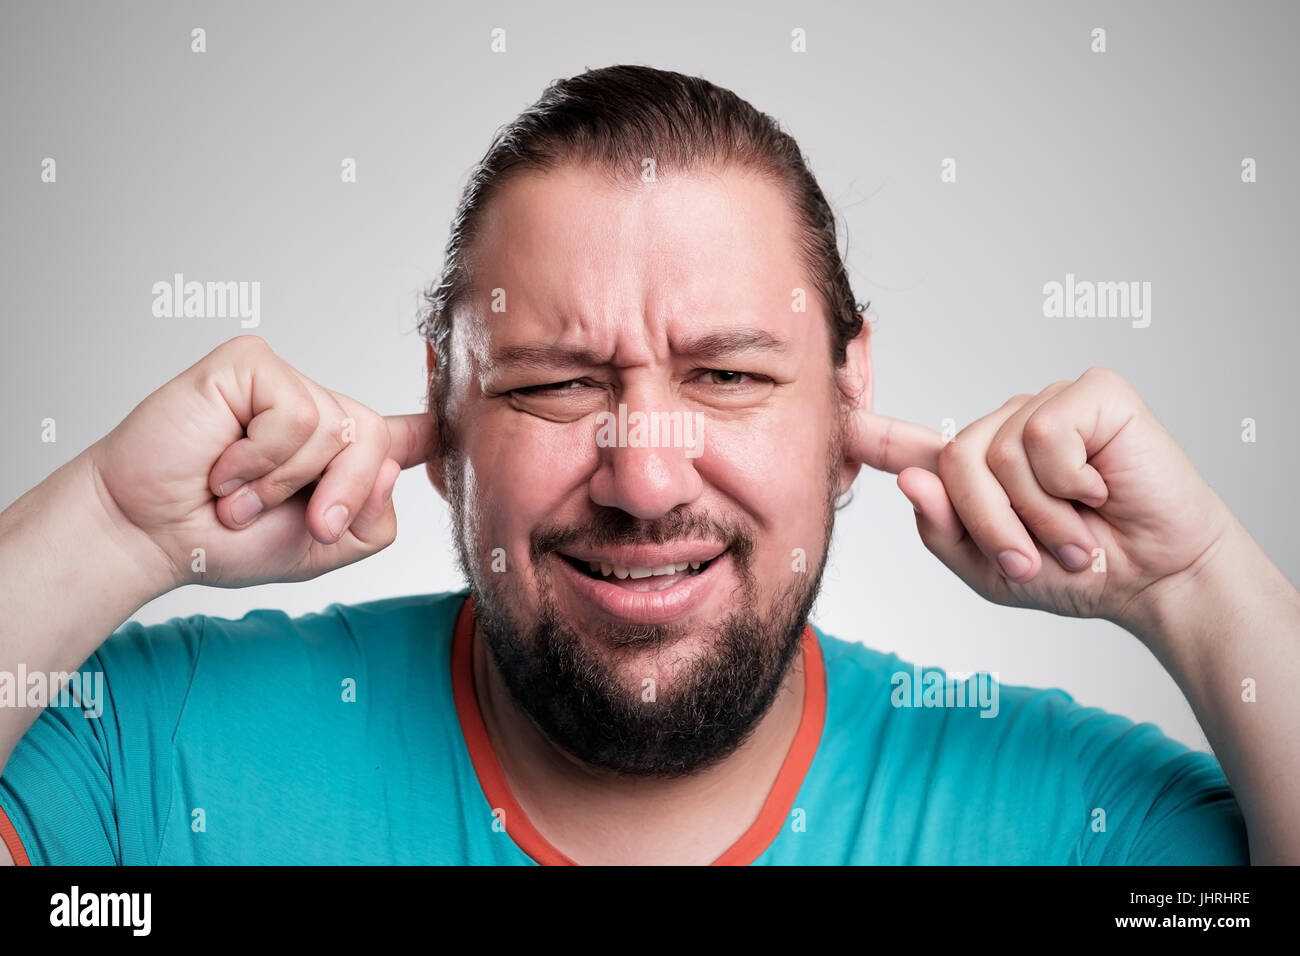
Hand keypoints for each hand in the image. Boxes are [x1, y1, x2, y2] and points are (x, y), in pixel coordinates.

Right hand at [87, 335, 436, 589]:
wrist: (152, 536)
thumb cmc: (227, 541)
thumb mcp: (323, 549)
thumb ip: (374, 518)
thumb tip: (393, 459)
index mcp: (345, 457)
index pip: (407, 434)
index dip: (444, 420)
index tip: (478, 400)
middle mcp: (323, 413)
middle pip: (378, 442)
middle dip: (338, 494)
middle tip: (292, 520)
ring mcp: (287, 384)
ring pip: (334, 430)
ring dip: (279, 483)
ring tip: (237, 492)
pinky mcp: (251, 365)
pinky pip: (294, 414)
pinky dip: (258, 457)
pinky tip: (222, 465)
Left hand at [848, 367, 1234, 625]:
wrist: (1158, 580)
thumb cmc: (1080, 572)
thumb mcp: (995, 571)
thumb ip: (946, 533)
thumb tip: (911, 482)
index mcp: (979, 469)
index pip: (913, 447)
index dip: (870, 433)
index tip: (831, 414)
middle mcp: (1007, 427)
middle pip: (954, 463)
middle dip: (992, 525)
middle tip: (1036, 559)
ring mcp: (1048, 405)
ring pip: (998, 454)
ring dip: (1039, 514)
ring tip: (1077, 533)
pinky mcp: (1091, 393)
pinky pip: (1046, 436)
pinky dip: (1070, 482)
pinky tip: (1100, 489)